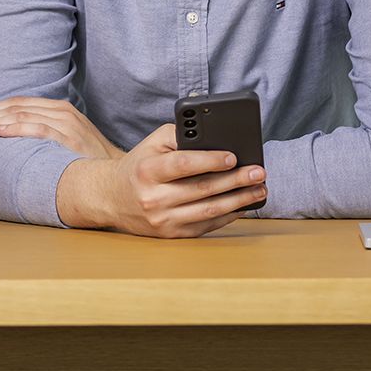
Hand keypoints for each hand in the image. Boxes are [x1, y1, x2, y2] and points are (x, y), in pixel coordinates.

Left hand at [0, 96, 124, 160]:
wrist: (116, 172)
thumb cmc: (88, 160)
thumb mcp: (68, 138)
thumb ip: (45, 132)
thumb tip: (13, 138)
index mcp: (59, 109)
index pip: (20, 103)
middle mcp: (62, 112)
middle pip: (17, 108)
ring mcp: (67, 124)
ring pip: (22, 116)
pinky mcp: (70, 138)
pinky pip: (38, 129)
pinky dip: (16, 129)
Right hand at [56, 123, 267, 237]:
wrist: (111, 198)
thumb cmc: (139, 165)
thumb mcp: (153, 143)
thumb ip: (181, 135)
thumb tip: (216, 138)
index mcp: (147, 171)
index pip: (182, 165)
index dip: (209, 160)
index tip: (233, 157)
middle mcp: (153, 198)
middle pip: (202, 190)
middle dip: (236, 180)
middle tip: (259, 172)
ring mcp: (162, 221)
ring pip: (208, 211)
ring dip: (239, 201)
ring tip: (259, 189)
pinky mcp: (170, 235)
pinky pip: (205, 226)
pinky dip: (228, 216)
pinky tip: (243, 205)